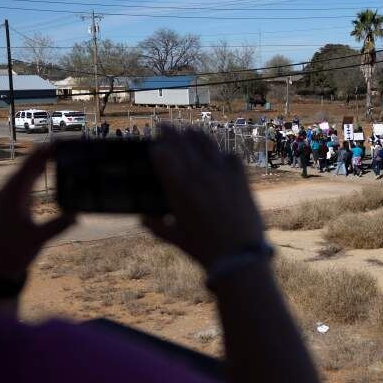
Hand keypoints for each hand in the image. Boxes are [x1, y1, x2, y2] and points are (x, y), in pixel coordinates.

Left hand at [0, 147, 74, 281]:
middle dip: (41, 156)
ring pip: (21, 177)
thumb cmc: (14, 255)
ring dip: (36, 165)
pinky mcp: (5, 207)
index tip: (55, 144)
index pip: (28, 170)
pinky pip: (20, 186)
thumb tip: (78, 214)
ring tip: (51, 153)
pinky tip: (39, 173)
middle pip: (24, 169)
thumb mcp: (38, 240)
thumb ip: (58, 226)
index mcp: (10, 198)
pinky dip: (32, 177)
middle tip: (58, 144)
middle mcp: (4, 195)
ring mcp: (3, 201)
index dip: (42, 155)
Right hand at [142, 127, 263, 269]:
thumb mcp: (176, 239)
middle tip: (165, 126)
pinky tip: (218, 154)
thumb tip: (142, 219)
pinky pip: (230, 155)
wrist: (239, 256)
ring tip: (188, 131)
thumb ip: (157, 227)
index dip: (158, 147)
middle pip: (181, 142)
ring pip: (204, 142)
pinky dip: (222, 152)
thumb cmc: (204, 250)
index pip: (163, 155)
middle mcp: (198, 176)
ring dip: (194, 134)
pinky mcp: (240, 178)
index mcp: (179, 190)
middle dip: (170, 131)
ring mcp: (221, 174)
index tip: (155, 145)